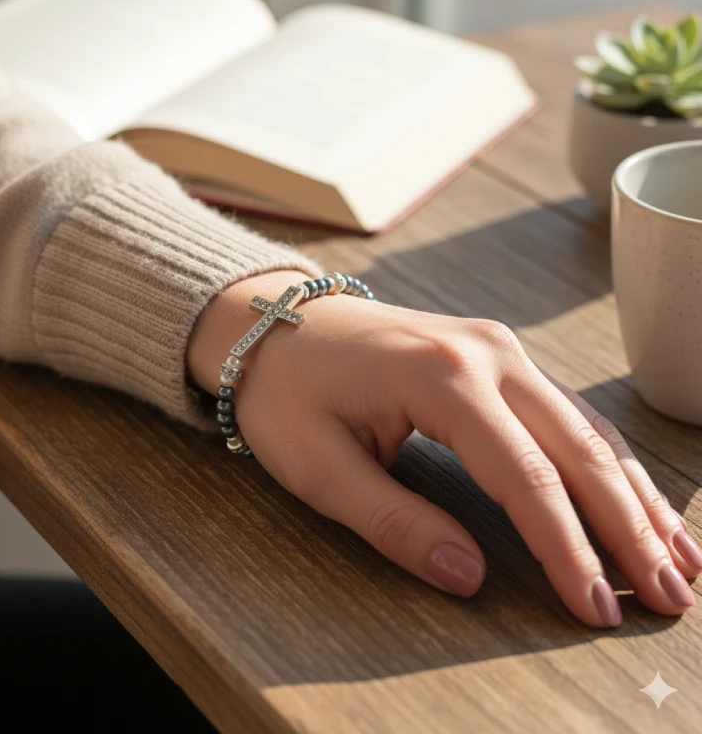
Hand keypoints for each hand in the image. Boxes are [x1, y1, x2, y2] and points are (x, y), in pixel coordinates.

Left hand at [187, 269, 700, 626]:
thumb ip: (394, 523)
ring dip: (633, 494)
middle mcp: (488, 354)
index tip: (597, 608)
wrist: (273, 324)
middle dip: (628, 528)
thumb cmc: (287, 393)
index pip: (527, 477)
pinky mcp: (495, 354)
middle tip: (670, 598)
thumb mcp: (320, 467)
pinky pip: (565, 411)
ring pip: (586, 427)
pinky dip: (604, 459)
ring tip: (677, 558)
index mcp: (443, 379)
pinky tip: (633, 496)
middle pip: (579, 450)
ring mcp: (497, 347)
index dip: (567, 549)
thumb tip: (468, 576)